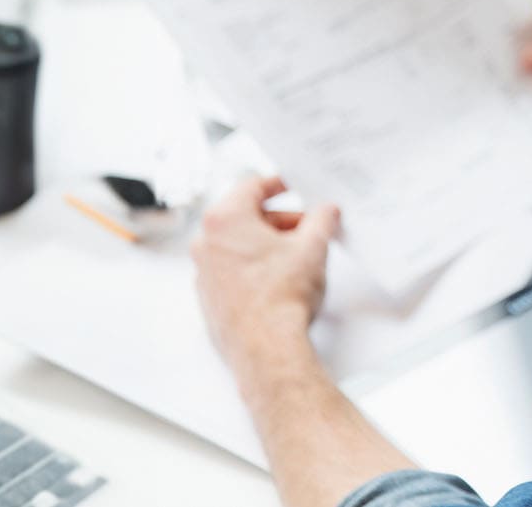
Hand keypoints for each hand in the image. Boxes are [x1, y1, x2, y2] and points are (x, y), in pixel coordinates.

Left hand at [190, 177, 338, 375]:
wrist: (268, 349)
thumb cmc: (282, 298)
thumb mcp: (313, 248)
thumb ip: (322, 220)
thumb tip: (327, 212)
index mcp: (224, 220)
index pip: (250, 186)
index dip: (277, 184)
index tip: (290, 185)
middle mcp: (206, 243)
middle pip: (244, 218)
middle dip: (279, 220)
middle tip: (307, 227)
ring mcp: (204, 273)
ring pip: (238, 246)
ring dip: (267, 245)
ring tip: (298, 256)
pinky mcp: (209, 299)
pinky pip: (232, 272)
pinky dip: (253, 269)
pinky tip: (279, 281)